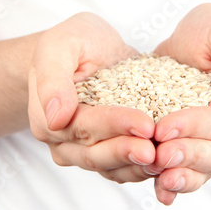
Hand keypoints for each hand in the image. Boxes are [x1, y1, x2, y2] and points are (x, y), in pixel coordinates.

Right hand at [28, 12, 155, 182]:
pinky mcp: (105, 151)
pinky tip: (164, 162)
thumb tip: (55, 118)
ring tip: (164, 160)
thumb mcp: (60, 45)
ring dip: (136, 166)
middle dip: (126, 152)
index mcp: (46, 116)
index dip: (114, 126)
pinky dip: (142, 168)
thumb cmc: (73, 41)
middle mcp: (62, 140)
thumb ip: (53, 78)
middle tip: (154, 150)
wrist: (89, 47)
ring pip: (109, 167)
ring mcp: (82, 150)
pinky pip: (122, 168)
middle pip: (95, 154)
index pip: (82, 126)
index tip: (145, 123)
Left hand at [151, 3, 210, 203]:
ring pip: (203, 168)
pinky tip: (160, 191)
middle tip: (159, 156)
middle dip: (186, 156)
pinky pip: (188, 170)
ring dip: (182, 176)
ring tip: (161, 181)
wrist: (202, 42)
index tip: (163, 128)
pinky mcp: (192, 144)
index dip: (192, 126)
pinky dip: (175, 184)